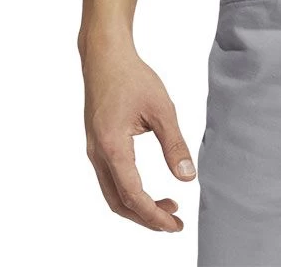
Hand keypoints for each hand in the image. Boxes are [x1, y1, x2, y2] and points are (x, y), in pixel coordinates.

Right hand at [81, 39, 195, 231]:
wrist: (105, 57)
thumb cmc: (133, 77)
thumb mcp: (162, 108)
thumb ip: (174, 144)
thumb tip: (187, 178)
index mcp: (113, 146)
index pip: (133, 195)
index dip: (154, 215)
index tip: (176, 224)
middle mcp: (97, 154)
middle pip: (118, 202)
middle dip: (146, 217)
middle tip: (174, 222)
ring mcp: (93, 150)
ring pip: (112, 193)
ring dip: (137, 206)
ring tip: (167, 206)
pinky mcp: (96, 145)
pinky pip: (109, 179)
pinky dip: (128, 192)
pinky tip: (148, 188)